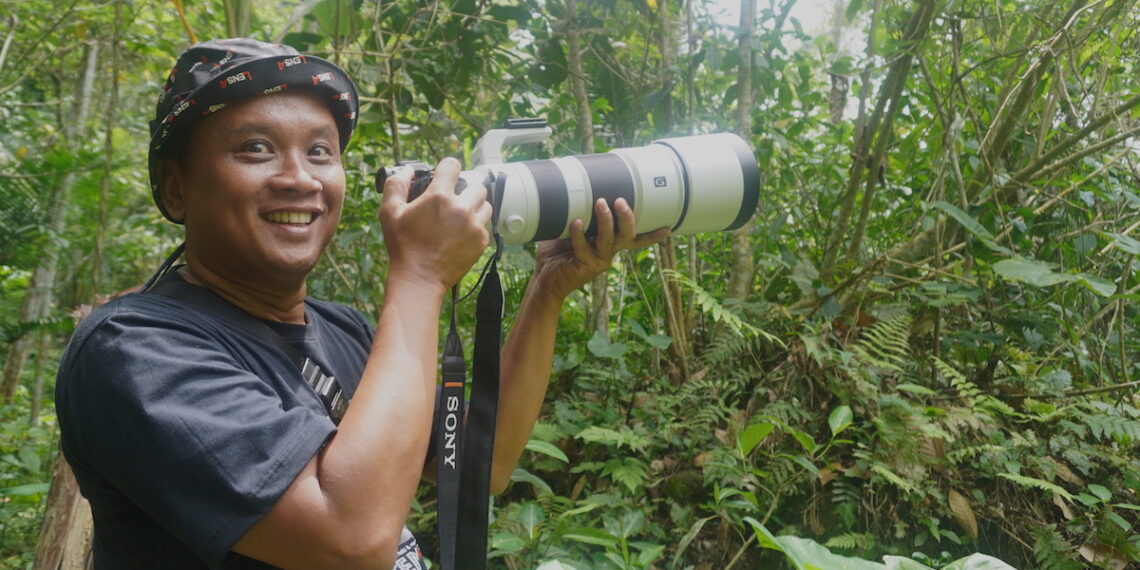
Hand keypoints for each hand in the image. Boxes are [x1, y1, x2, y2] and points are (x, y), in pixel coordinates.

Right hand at [379, 157, 491, 290]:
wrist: (420, 278)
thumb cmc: (403, 246)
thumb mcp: (389, 212)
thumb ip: (396, 185)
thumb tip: (407, 171)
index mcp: (439, 196)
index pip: (453, 165)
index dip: (447, 168)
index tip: (445, 175)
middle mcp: (461, 208)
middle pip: (476, 185)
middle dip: (465, 189)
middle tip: (453, 201)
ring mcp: (474, 225)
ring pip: (485, 204)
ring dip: (474, 206)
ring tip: (460, 216)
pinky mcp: (481, 241)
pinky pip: (485, 225)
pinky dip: (476, 226)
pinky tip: (461, 233)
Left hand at [532, 197, 669, 300]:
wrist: (544, 278)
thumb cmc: (556, 252)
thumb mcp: (569, 229)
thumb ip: (577, 213)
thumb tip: (574, 187)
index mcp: (608, 244)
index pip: (634, 239)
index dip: (652, 235)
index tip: (668, 228)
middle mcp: (608, 252)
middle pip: (628, 235)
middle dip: (627, 217)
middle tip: (620, 201)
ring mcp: (598, 260)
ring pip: (609, 239)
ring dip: (606, 220)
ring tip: (600, 203)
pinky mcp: (586, 266)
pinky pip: (584, 247)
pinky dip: (579, 233)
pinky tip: (575, 223)